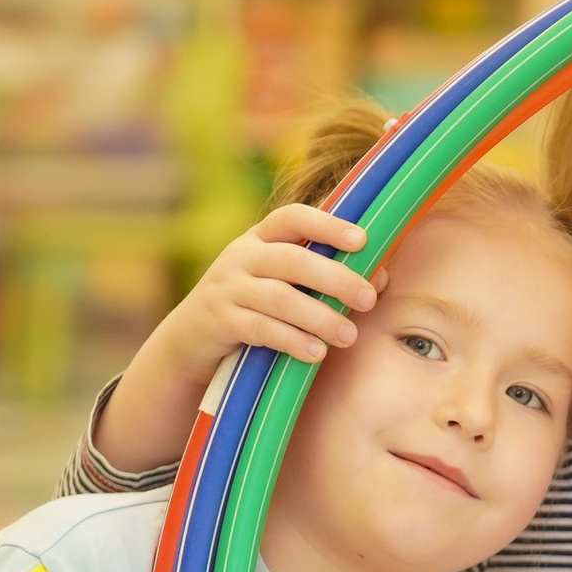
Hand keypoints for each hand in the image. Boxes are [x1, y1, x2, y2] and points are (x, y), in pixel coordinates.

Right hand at [162, 203, 374, 375]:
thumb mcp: (282, 286)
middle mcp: (241, 257)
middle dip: (334, 278)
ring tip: (348, 336)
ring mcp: (227, 288)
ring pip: (278, 297)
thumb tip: (381, 277)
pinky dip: (291, 340)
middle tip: (368, 300)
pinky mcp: (219, 321)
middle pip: (292, 260)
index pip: (292, 218)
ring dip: (318, 317)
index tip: (362, 240)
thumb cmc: (253, 308)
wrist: (190, 339)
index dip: (327, 225)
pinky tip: (315, 353)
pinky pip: (259, 328)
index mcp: (260, 240)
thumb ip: (324, 278)